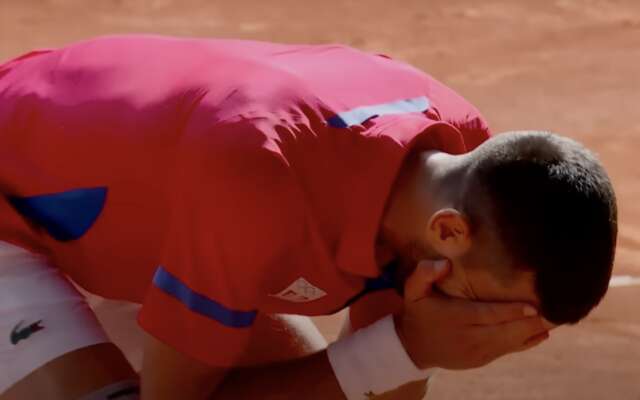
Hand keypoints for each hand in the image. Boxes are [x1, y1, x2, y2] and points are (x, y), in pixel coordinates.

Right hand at [394, 259, 548, 369]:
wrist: (413, 348)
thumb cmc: (418, 313)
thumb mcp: (413, 291)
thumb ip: (424, 273)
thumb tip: (444, 264)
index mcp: (456, 318)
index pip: (488, 315)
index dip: (512, 311)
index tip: (534, 305)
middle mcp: (470, 337)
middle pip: (506, 330)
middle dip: (533, 322)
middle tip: (557, 310)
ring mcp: (478, 351)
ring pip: (512, 342)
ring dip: (535, 331)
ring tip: (557, 318)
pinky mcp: (483, 359)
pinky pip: (509, 350)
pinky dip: (528, 342)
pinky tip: (544, 333)